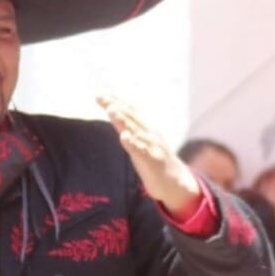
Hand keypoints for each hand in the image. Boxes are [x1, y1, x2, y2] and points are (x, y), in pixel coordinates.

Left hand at [97, 95, 200, 214]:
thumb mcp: (140, 141)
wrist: (175, 182)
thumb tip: (114, 113)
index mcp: (146, 127)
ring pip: (136, 130)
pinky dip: (133, 143)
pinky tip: (124, 136)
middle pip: (130, 117)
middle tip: (101, 96)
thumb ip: (129, 127)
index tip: (100, 93)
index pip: (129, 111)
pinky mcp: (153, 161)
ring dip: (123, 120)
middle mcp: (150, 133)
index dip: (115, 101)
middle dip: (115, 106)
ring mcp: (152, 146)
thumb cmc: (154, 160)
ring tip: (111, 109)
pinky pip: (142, 151)